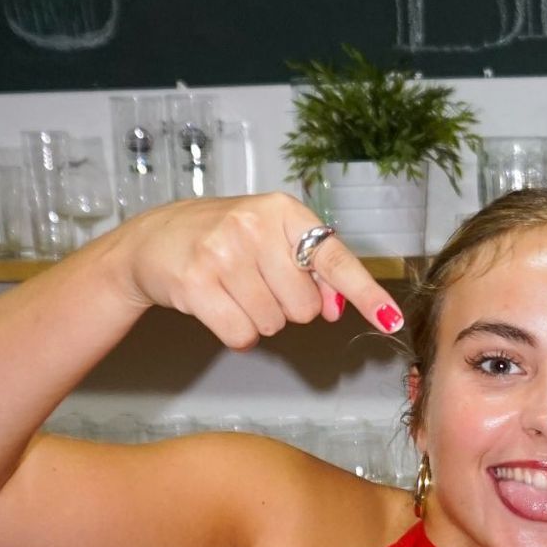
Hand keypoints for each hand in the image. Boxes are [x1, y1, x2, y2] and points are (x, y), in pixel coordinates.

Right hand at [114, 194, 404, 351]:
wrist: (154, 240)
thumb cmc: (222, 239)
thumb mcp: (271, 238)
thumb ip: (312, 270)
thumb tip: (335, 308)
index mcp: (283, 211)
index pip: (335, 259)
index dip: (366, 294)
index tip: (392, 320)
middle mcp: (255, 227)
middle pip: (304, 308)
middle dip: (286, 307)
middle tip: (256, 284)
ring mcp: (223, 254)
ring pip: (273, 325)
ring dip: (258, 319)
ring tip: (233, 290)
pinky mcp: (197, 284)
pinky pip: (241, 335)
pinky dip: (235, 332)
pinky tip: (218, 306)